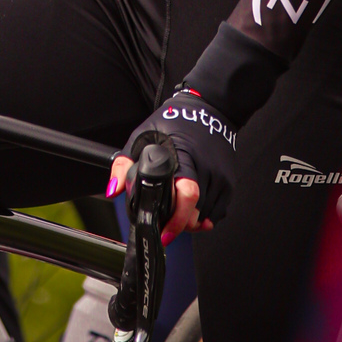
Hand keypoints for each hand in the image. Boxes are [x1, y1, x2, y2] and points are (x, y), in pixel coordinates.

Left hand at [110, 90, 236, 234]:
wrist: (209, 109)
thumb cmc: (174, 121)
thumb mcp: (142, 136)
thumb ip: (124, 165)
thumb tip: (113, 191)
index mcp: (184, 157)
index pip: (186, 195)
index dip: (176, 218)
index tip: (165, 232)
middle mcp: (205, 168)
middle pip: (197, 211)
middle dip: (182, 225)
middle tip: (168, 228)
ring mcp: (220, 176)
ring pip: (207, 215)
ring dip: (193, 223)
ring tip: (178, 220)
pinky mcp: (228, 182)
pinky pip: (219, 212)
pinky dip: (206, 218)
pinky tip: (194, 215)